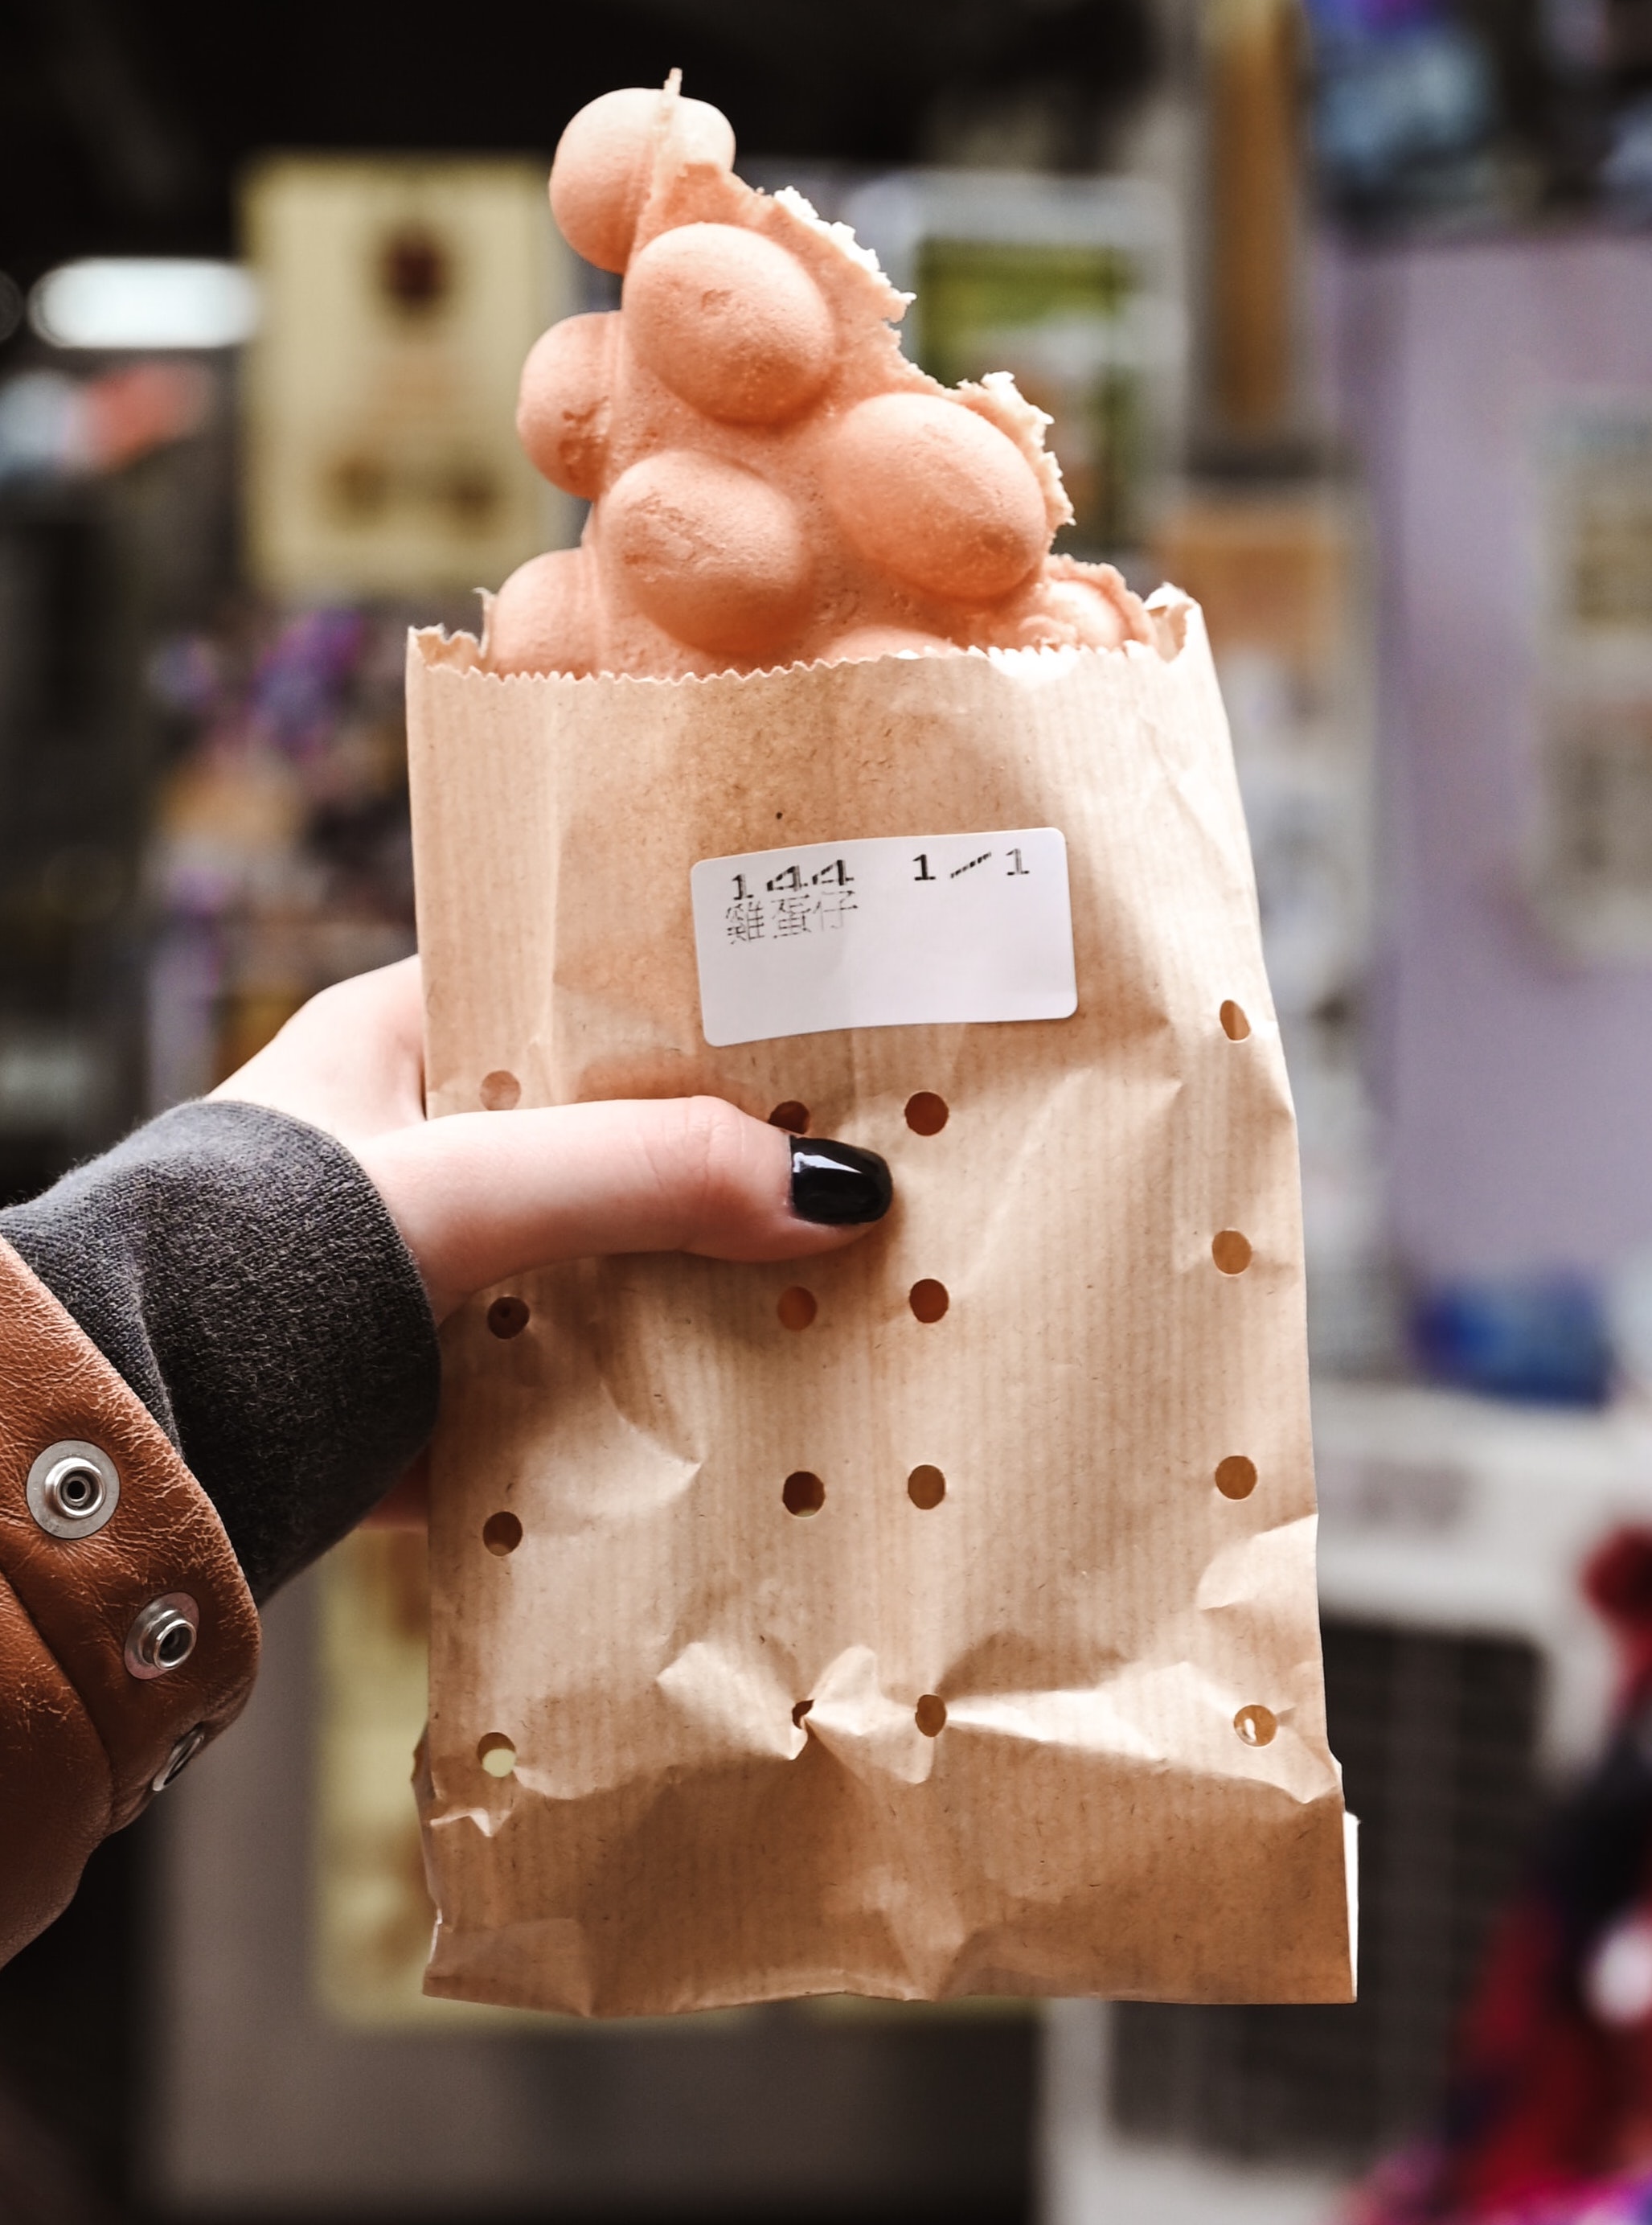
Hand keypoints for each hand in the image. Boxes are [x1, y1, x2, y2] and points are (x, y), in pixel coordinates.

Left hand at [211, 956, 892, 1325]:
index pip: (579, 986)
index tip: (815, 1022)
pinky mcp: (450, 1383)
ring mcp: (440, 1269)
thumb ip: (645, 1173)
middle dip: (723, 1162)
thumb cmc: (257, 1264)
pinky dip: (655, 1385)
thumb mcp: (467, 1185)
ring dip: (702, 1281)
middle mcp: (425, 1147)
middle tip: (864, 1161)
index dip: (696, 1002)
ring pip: (609, 1256)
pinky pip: (584, 1367)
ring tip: (845, 1277)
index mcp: (403, 1039)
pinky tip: (759, 1392)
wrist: (138, 1458)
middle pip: (614, 1136)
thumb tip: (834, 1190)